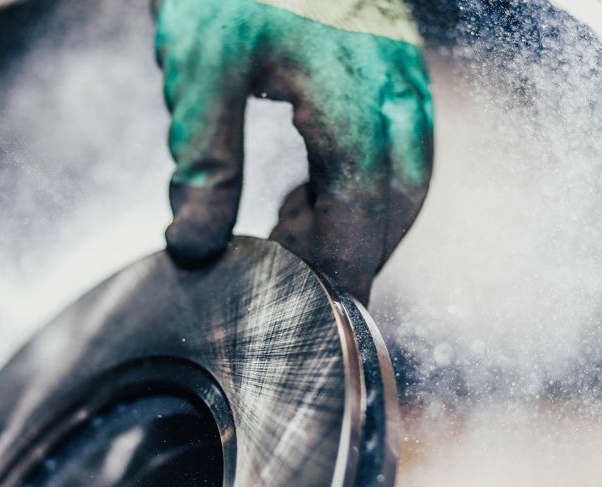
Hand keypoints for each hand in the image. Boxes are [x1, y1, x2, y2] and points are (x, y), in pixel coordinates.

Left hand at [155, 0, 433, 303]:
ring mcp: (400, 70)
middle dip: (360, 251)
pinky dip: (360, 186)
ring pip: (406, 174)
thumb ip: (204, 163)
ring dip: (362, 221)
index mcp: (353, 92)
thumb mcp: (202, 68)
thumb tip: (195, 246)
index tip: (322, 309)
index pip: (362, 206)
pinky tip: (308, 196)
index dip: (342, 266)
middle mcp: (394, 85)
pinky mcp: (389, 62)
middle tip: (308, 287)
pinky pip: (396, 143)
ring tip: (295, 241)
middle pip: (399, 197)